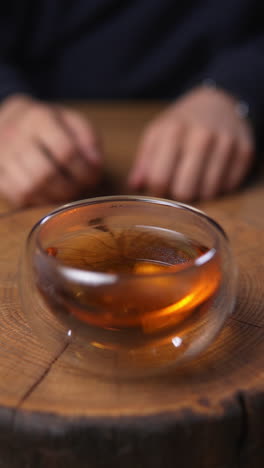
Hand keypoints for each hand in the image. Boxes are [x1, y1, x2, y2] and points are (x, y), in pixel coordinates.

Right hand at [0, 94, 101, 206]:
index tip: (93, 177)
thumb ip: (88, 139)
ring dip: (53, 197)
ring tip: (64, 192)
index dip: (84, 170)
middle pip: (45, 173)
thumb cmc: (49, 125)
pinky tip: (47, 194)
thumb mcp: (72, 121)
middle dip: (69, 187)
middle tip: (79, 188)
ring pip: (29, 188)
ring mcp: (1, 155)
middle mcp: (14, 135)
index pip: (65, 151)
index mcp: (37, 118)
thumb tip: (95, 163)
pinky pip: (16, 196)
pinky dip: (36, 201)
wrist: (11, 120)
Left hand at [128, 87, 254, 200]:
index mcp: (173, 130)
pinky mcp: (245, 151)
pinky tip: (213, 173)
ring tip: (196, 178)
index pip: (159, 178)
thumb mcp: (157, 133)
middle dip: (179, 194)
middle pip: (185, 191)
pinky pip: (229, 187)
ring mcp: (226, 143)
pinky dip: (220, 186)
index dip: (157, 189)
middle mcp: (201, 136)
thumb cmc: (182, 123)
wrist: (219, 102)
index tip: (160, 186)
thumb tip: (135, 185)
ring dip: (200, 192)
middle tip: (179, 185)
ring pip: (209, 192)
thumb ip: (144, 161)